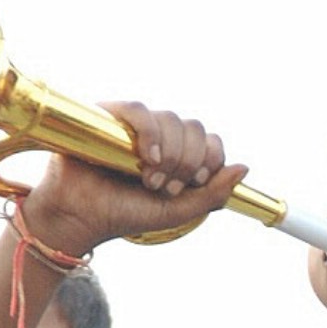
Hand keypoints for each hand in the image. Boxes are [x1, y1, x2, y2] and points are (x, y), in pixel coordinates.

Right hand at [18, 104, 247, 254]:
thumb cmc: (125, 213)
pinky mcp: (109, 116)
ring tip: (149, 180)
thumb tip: (244, 168)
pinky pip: (138, 110)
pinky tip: (147, 158)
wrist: (82, 218)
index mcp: (178, 154)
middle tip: (166, 187)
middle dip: (187, 162)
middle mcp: (159, 136)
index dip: (209, 158)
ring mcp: (135, 125)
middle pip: (194, 128)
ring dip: (169, 154)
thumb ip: (213, 194)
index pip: (210, 140)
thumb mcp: (178, 211)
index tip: (194, 182)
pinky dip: (149, 133)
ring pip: (170, 119)